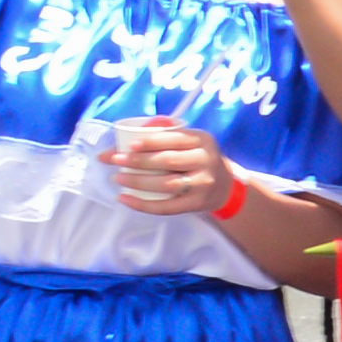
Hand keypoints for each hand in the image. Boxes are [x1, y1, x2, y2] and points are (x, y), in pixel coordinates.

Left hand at [100, 117, 241, 221]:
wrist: (224, 187)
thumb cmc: (196, 159)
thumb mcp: (189, 142)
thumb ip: (163, 135)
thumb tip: (122, 138)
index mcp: (202, 140)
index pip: (174, 138)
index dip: (152, 141)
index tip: (130, 145)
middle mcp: (205, 160)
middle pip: (169, 160)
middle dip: (139, 161)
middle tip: (116, 161)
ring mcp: (203, 183)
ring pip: (167, 184)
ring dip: (139, 182)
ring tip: (118, 179)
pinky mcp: (197, 203)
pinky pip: (167, 206)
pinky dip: (143, 204)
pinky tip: (126, 199)